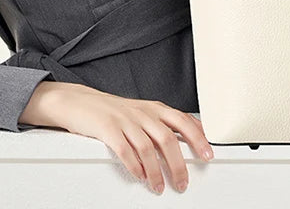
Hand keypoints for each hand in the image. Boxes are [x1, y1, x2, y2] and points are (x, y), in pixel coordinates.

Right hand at [20, 81, 212, 193]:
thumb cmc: (113, 111)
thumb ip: (161, 125)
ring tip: (160, 187)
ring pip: (148, 146)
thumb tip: (186, 139)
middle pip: (168, 137)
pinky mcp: (107, 128)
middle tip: (183, 181)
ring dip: (156, 171)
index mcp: (154, 108)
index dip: (198, 137)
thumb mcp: (142, 113)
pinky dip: (134, 165)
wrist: (80, 102)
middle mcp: (143, 112)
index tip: (208, 154)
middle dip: (178, 162)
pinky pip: (124, 149)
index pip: (183, 121)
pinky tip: (139, 177)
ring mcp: (125, 120)